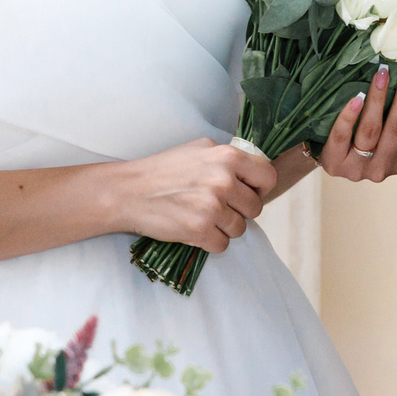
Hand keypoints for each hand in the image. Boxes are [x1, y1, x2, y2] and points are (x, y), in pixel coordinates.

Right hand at [110, 138, 276, 251]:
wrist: (128, 191)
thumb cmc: (162, 169)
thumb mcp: (198, 149)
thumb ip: (227, 158)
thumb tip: (252, 172)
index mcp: (228, 156)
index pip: (268, 176)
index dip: (261, 188)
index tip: (248, 193)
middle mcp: (224, 180)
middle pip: (255, 208)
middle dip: (240, 211)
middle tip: (218, 208)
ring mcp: (212, 206)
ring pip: (240, 229)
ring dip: (224, 228)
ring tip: (202, 218)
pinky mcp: (200, 230)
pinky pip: (222, 245)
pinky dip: (210, 242)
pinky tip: (194, 230)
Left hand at [317, 65, 396, 182]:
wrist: (330, 164)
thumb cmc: (367, 145)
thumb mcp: (390, 142)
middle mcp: (384, 168)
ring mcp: (359, 168)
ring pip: (371, 130)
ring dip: (378, 98)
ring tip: (382, 74)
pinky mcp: (336, 164)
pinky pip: (343, 135)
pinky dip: (350, 115)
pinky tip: (357, 97)